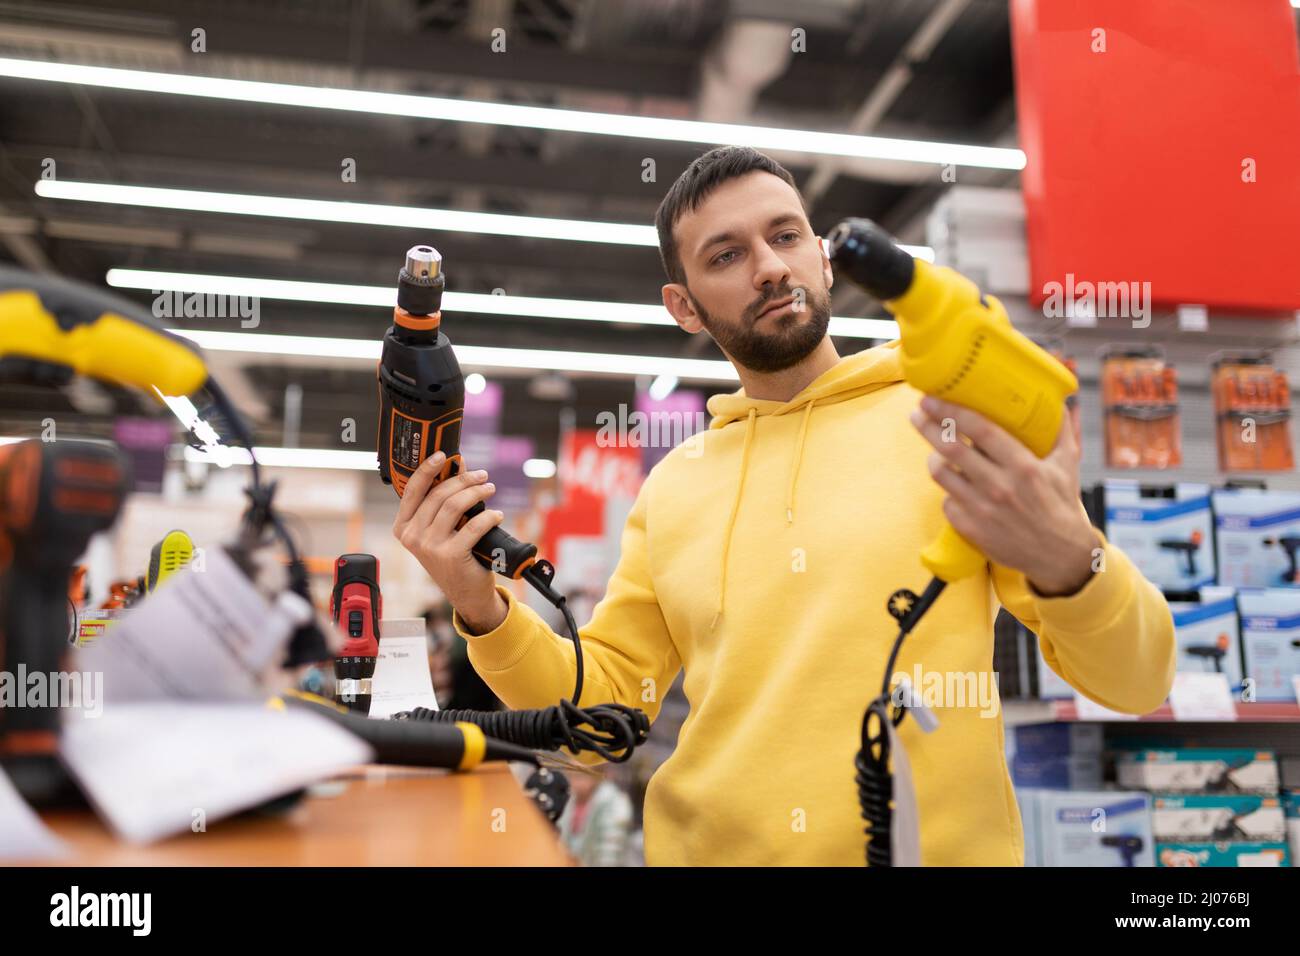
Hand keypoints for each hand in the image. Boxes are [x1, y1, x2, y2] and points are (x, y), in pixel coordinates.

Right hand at [392, 451, 507, 632]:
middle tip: (482, 476)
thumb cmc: (454, 555)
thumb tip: (458, 465)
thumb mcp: (442, 528)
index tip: (444, 455)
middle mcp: (412, 537)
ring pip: (455, 506)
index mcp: (403, 527)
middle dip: (464, 480)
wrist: (466, 592)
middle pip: (438, 495)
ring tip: (490, 489)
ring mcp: (429, 547)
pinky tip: (497, 515)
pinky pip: (472, 526)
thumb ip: (444, 500)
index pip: (412, 490)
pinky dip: (488, 516)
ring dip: (477, 493)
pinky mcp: (450, 555)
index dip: (427, 469)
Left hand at [909, 396, 1097, 596]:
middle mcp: (1000, 486)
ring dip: (933, 457)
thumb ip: (1059, 429)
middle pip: (950, 448)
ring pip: (941, 473)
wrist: (1060, 555)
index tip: (933, 399)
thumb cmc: (1061, 504)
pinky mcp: (970, 528)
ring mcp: (982, 509)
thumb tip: (1057, 399)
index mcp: (1023, 466)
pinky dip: (948, 489)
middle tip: (917, 413)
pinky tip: (954, 483)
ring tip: (935, 449)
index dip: (952, 411)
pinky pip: (946, 500)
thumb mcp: (1067, 464)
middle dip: (928, 426)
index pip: (979, 430)